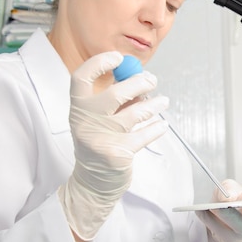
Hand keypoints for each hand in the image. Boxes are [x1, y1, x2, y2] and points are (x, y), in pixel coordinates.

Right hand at [58, 51, 168, 240]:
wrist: (93, 183)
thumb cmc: (99, 142)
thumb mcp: (96, 118)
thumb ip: (111, 97)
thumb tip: (135, 73)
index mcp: (77, 108)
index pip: (81, 77)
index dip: (99, 63)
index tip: (118, 58)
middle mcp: (85, 121)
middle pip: (115, 93)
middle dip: (139, 83)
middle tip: (151, 80)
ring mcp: (101, 138)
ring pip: (135, 113)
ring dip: (154, 104)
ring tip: (163, 101)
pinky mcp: (117, 154)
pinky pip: (144, 134)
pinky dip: (157, 128)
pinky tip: (162, 124)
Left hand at [196, 179, 241, 241]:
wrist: (215, 216)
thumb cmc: (227, 198)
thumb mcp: (227, 187)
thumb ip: (228, 188)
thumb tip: (228, 200)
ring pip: (239, 227)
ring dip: (227, 216)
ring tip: (213, 206)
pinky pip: (221, 232)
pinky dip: (210, 220)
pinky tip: (201, 212)